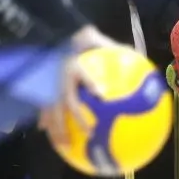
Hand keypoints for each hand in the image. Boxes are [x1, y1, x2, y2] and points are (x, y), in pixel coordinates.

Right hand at [39, 25, 119, 143]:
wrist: (51, 33)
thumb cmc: (75, 36)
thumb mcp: (93, 37)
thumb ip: (111, 47)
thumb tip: (136, 54)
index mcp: (74, 64)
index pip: (82, 73)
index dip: (89, 82)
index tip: (101, 94)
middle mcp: (60, 77)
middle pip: (68, 101)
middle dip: (78, 118)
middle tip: (91, 131)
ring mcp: (49, 85)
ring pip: (52, 110)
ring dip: (57, 128)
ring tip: (65, 145)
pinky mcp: (42, 88)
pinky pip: (42, 106)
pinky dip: (44, 118)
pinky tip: (45, 131)